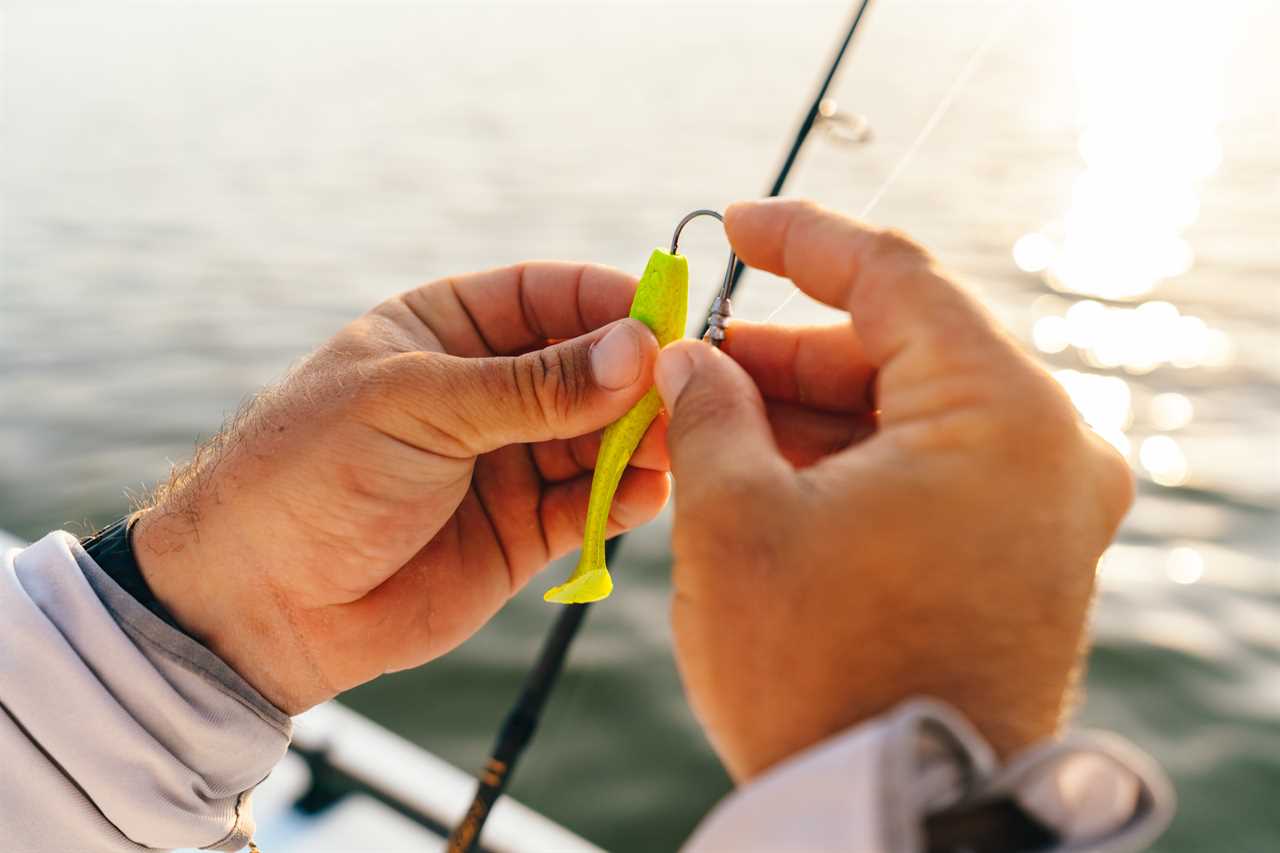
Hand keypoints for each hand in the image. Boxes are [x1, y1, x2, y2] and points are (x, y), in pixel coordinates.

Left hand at [133, 262, 670, 712]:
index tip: (668, 314)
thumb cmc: (312, 473)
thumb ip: (531, 387)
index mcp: (448, 331)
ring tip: (673, 443)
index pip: (548, 296)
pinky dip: (626, 498)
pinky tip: (645, 493)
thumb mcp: (416, 407)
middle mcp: (488, 391)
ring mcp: (509, 461)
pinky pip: (592, 505)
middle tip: (687, 389)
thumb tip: (637, 350)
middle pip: (589, 366)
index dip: (609, 301)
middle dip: (637, 376)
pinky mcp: (524, 531)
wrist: (258, 601)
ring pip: (601, 436)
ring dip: (641, 438)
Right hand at [655, 199, 1132, 781]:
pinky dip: (850, 460)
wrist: (892, 820)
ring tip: (709, 418)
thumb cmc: (816, 674)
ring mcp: (1047, 507)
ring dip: (809, 409)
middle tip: (692, 356)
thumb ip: (707, 406)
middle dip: (785, 348)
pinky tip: (765, 468)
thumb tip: (689, 357)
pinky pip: (930, 471)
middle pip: (902, 349)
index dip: (801, 239)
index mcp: (1003, 414)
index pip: (895, 275)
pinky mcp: (1025, 555)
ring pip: (912, 413)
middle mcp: (1052, 448)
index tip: (733, 223)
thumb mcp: (734, 519)